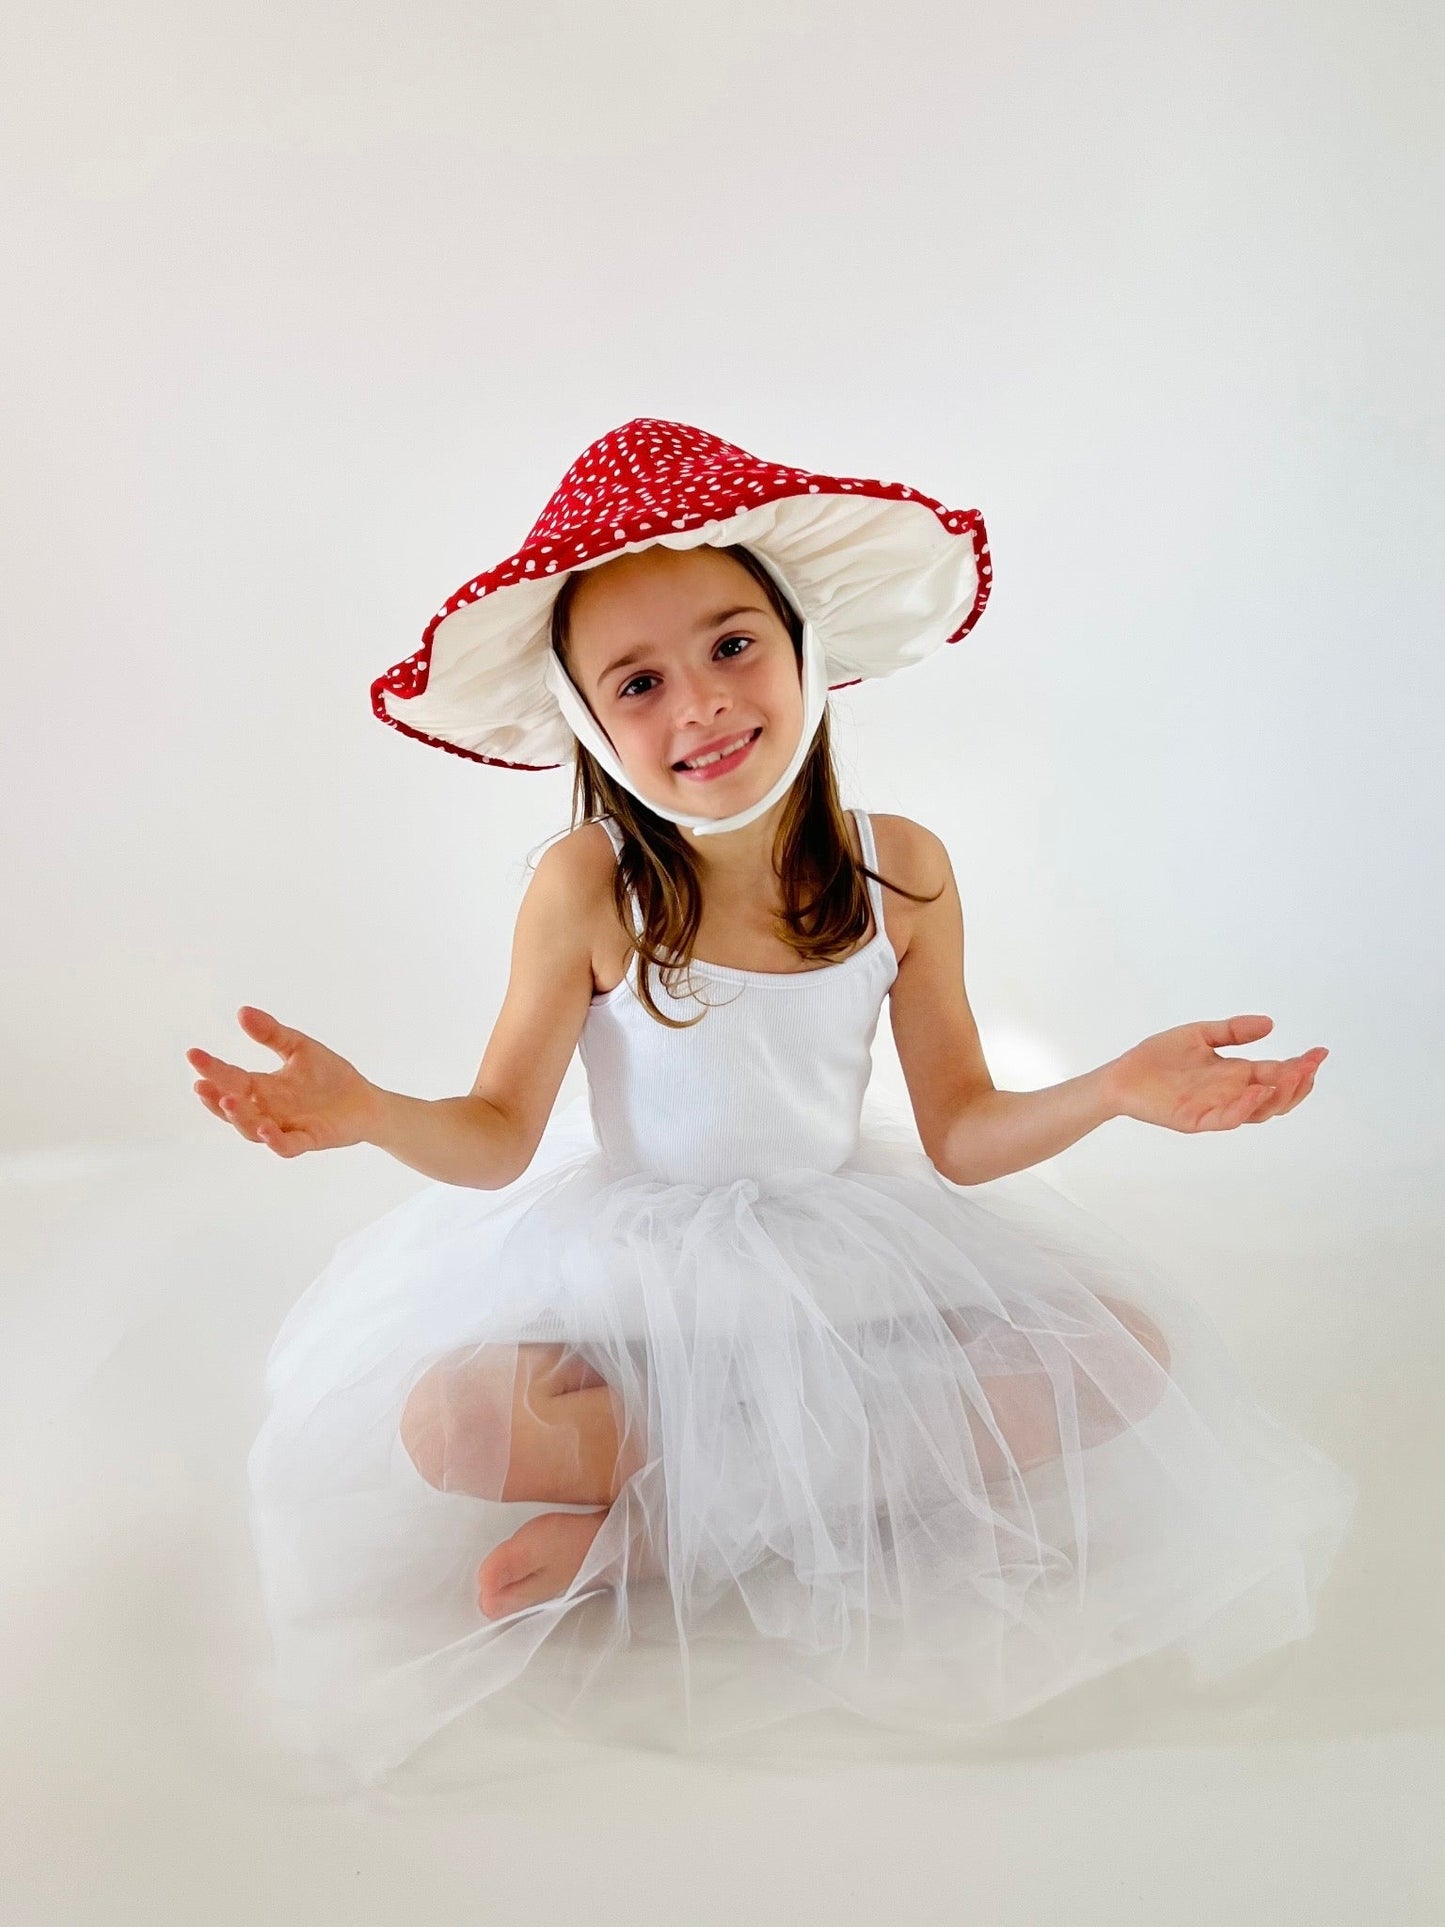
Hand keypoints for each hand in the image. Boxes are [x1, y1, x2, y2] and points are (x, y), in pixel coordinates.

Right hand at [186, 1006, 380, 1156]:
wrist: (365, 1101)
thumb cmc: (329, 1076)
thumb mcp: (299, 1048)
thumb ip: (272, 1034)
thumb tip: (242, 1011)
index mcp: (262, 1088)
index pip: (230, 1078)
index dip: (212, 1068)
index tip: (193, 1054)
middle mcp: (267, 1110)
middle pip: (234, 1107)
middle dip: (215, 1098)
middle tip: (201, 1085)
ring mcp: (285, 1127)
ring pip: (252, 1129)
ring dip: (239, 1118)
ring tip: (228, 1101)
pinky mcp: (308, 1140)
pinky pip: (287, 1146)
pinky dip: (275, 1141)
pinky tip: (266, 1128)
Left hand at [1105, 1015, 1326, 1132]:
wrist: (1122, 1075)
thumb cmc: (1159, 1057)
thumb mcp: (1201, 1035)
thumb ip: (1233, 1031)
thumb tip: (1269, 1024)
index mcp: (1235, 1075)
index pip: (1276, 1073)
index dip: (1300, 1066)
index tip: (1320, 1053)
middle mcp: (1231, 1094)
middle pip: (1276, 1097)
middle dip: (1297, 1083)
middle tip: (1310, 1066)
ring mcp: (1216, 1108)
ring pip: (1257, 1112)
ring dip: (1277, 1095)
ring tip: (1291, 1076)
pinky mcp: (1196, 1119)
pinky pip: (1226, 1119)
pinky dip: (1244, 1108)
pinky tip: (1255, 1091)